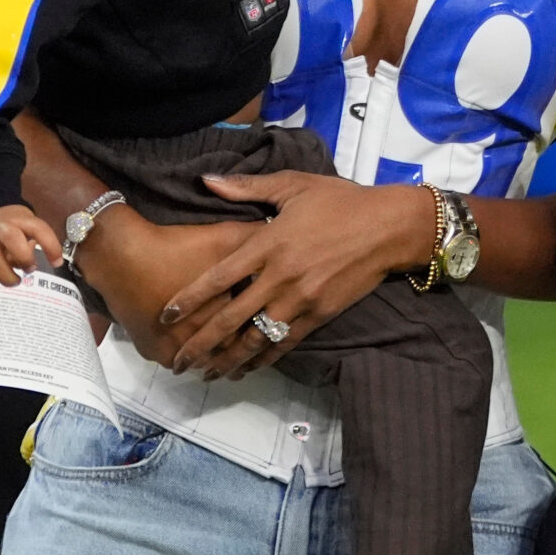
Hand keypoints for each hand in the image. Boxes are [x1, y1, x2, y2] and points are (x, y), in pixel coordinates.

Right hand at [0, 204, 62, 285]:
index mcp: (19, 219)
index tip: (57, 262)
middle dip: (24, 259)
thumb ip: (34, 239)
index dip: (51, 247)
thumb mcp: (25, 222)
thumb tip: (36, 263)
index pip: (39, 229)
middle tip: (30, 268)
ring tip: (15, 281)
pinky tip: (1, 275)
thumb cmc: (8, 223)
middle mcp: (1, 227)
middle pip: (12, 240)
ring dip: (7, 277)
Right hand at [80, 211, 260, 368]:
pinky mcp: (153, 349)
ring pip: (203, 364)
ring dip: (216, 363)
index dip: (265, 336)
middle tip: (252, 362)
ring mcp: (175, 347)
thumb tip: (285, 234)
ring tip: (229, 367)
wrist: (123, 255)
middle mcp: (203, 336)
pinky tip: (194, 361)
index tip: (274, 338)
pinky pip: (176, 363)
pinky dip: (189, 361)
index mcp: (228, 311)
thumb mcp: (225, 236)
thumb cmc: (178, 246)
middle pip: (229, 354)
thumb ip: (259, 238)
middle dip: (243, 357)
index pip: (254, 335)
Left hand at [160, 173, 432, 380]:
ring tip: (207, 375)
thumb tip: (207, 180)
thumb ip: (248, 186)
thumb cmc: (342, 201)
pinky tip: (247, 369)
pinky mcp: (319, 314)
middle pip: (230, 318)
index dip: (190, 299)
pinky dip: (263, 359)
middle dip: (200, 344)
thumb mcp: (295, 185)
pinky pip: (285, 343)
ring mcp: (300, 300)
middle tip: (177, 362)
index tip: (166, 315)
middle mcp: (280, 277)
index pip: (219, 277)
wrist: (389, 227)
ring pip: (255, 338)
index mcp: (269, 244)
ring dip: (228, 360)